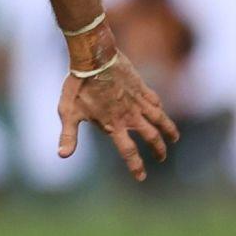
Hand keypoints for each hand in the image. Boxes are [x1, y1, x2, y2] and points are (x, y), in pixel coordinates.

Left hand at [56, 52, 180, 180]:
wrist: (93, 57)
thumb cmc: (77, 85)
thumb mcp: (68, 112)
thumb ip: (68, 135)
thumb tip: (62, 156)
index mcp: (113, 124)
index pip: (128, 151)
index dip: (135, 166)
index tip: (141, 177)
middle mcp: (130, 115)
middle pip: (150, 137)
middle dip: (158, 150)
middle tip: (161, 158)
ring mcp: (138, 101)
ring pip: (160, 119)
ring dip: (168, 130)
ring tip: (174, 139)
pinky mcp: (141, 87)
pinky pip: (155, 101)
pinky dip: (159, 109)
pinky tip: (161, 111)